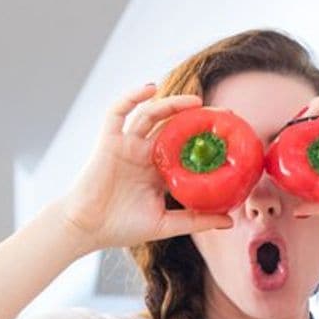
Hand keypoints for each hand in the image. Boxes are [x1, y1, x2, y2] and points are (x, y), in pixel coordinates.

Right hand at [55, 84, 233, 251]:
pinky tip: (149, 89)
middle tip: (221, 114)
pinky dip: (132, 97)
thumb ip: (197, 220)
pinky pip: (118, 112)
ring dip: (171, 104)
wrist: (87, 229)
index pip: (186, 149)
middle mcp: (145, 154)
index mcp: (159, 171)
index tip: (231, 136)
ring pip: (151, 116)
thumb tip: (230, 222)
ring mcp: (127, 146)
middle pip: (173, 127)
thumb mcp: (167, 223)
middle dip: (194, 118)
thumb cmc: (122, 227)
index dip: (205, 140)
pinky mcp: (109, 141)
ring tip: (196, 102)